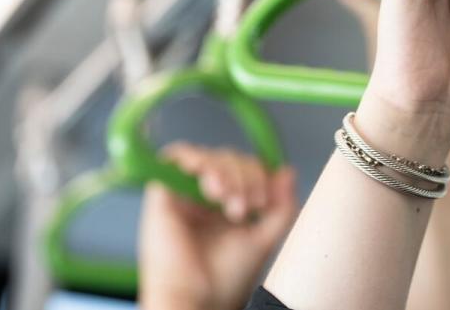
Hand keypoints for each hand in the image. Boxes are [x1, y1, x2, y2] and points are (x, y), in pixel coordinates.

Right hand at [138, 144, 297, 309]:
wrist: (198, 299)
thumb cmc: (224, 278)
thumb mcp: (264, 238)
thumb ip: (281, 206)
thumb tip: (287, 171)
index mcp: (224, 205)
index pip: (245, 168)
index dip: (259, 174)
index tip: (266, 201)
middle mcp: (202, 197)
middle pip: (228, 158)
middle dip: (246, 176)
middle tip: (248, 207)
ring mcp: (183, 193)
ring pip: (208, 155)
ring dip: (227, 171)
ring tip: (231, 203)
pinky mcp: (163, 194)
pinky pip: (176, 155)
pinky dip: (197, 159)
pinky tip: (212, 185)